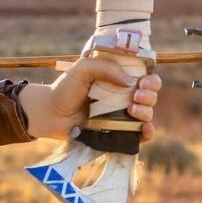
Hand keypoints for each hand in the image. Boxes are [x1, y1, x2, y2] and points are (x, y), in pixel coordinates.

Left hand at [20, 60, 161, 140]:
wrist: (50, 113)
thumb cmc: (65, 89)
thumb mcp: (83, 68)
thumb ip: (106, 67)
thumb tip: (130, 81)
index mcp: (119, 79)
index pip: (146, 77)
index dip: (150, 79)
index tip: (142, 81)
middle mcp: (124, 97)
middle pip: (151, 95)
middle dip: (149, 94)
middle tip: (136, 94)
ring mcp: (122, 115)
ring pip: (148, 113)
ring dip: (146, 110)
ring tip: (131, 109)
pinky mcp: (118, 132)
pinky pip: (140, 135)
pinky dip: (148, 132)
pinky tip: (145, 128)